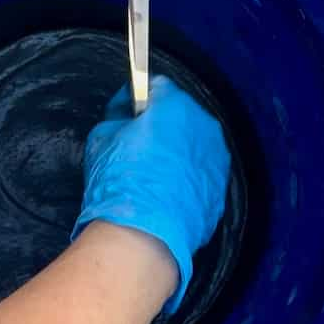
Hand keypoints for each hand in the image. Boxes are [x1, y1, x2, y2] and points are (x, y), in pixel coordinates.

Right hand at [73, 76, 230, 312]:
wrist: (144, 235)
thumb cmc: (120, 182)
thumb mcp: (102, 139)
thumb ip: (118, 118)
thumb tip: (125, 117)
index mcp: (175, 107)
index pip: (156, 88)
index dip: (137, 100)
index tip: (125, 115)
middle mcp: (204, 127)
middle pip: (181, 116)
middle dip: (161, 126)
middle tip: (136, 148)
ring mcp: (217, 161)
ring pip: (194, 146)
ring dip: (177, 153)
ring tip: (152, 175)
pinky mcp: (220, 191)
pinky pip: (200, 176)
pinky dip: (187, 180)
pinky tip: (166, 196)